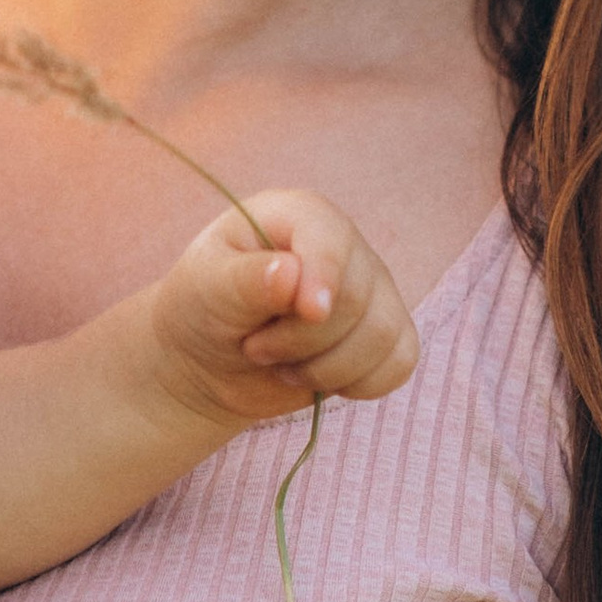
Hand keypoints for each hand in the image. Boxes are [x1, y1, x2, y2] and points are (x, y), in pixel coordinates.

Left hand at [145, 190, 416, 431]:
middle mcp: (347, 248)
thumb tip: (291, 275)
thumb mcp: (205, 288)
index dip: (324, 276)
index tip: (308, 313)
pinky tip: (315, 378)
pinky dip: (356, 385)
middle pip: (356, 300)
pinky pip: (399, 365)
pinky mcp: (385, 336)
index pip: (333, 239)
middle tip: (254, 346)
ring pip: (382, 337)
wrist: (208, 359)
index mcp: (300, 216)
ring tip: (280, 363)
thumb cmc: (202, 308)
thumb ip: (244, 280)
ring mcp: (372, 292)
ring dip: (324, 369)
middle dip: (300, 340)